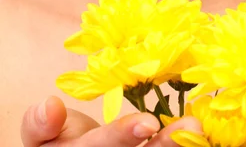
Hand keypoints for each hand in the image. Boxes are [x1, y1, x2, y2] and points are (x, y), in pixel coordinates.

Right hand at [21, 95, 202, 145]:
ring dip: (178, 145)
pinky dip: (182, 145)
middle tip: (191, 126)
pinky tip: (202, 134)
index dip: (123, 135)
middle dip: (164, 146)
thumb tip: (50, 106)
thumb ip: (39, 125)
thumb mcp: (39, 136)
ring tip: (198, 126)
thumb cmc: (55, 141)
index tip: (147, 122)